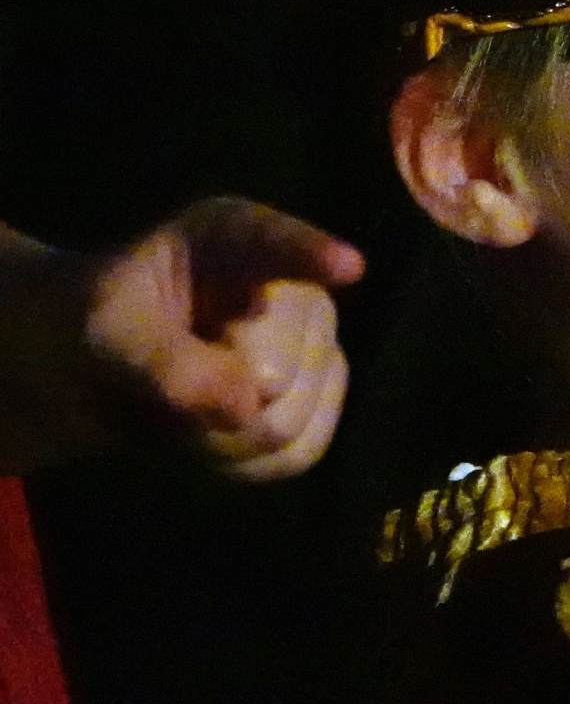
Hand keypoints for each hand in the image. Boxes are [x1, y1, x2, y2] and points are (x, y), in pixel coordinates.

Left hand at [79, 197, 362, 480]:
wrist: (88, 374)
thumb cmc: (92, 325)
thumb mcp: (108, 332)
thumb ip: (167, 363)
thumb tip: (247, 412)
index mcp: (234, 239)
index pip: (279, 245)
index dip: (314, 255)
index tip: (347, 267)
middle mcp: (292, 290)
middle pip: (287, 363)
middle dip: (220, 390)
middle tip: (163, 383)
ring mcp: (313, 349)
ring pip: (293, 420)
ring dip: (221, 435)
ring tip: (180, 409)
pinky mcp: (315, 403)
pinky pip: (298, 453)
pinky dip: (244, 463)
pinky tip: (211, 437)